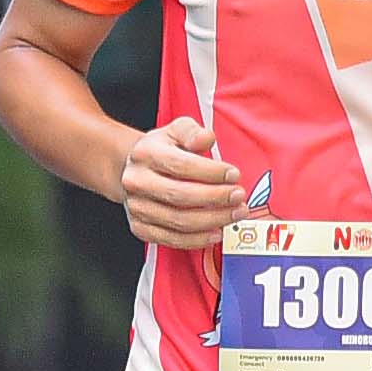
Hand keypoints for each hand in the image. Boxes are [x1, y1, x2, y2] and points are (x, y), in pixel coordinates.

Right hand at [120, 114, 249, 251]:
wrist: (133, 170)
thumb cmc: (161, 150)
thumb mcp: (176, 130)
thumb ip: (193, 132)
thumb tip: (206, 139)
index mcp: (145, 154)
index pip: (181, 165)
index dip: (211, 172)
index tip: (233, 174)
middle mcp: (137, 182)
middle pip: (181, 195)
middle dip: (216, 198)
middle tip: (238, 196)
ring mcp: (137, 208)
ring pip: (179, 221)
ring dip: (213, 220)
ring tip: (235, 214)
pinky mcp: (141, 228)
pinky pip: (173, 239)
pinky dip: (198, 239)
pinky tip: (217, 231)